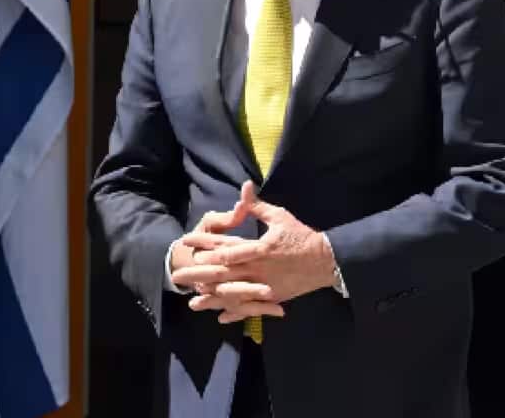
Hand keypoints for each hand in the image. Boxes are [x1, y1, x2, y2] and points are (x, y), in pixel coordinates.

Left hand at [173, 182, 334, 319]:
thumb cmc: (301, 236)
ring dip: (212, 298)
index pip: (225, 247)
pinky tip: (221, 317)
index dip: (204, 245)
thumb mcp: (280, 217)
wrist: (326, 261)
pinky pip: (251, 307)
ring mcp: (265, 285)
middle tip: (178, 275)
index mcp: (258, 247)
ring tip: (193, 302)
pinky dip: (236, 312)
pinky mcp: (273, 297)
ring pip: (233, 293)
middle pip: (223, 273)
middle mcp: (258, 268)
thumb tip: (245, 187)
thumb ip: (257, 207)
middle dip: (199, 274)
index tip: (186, 243)